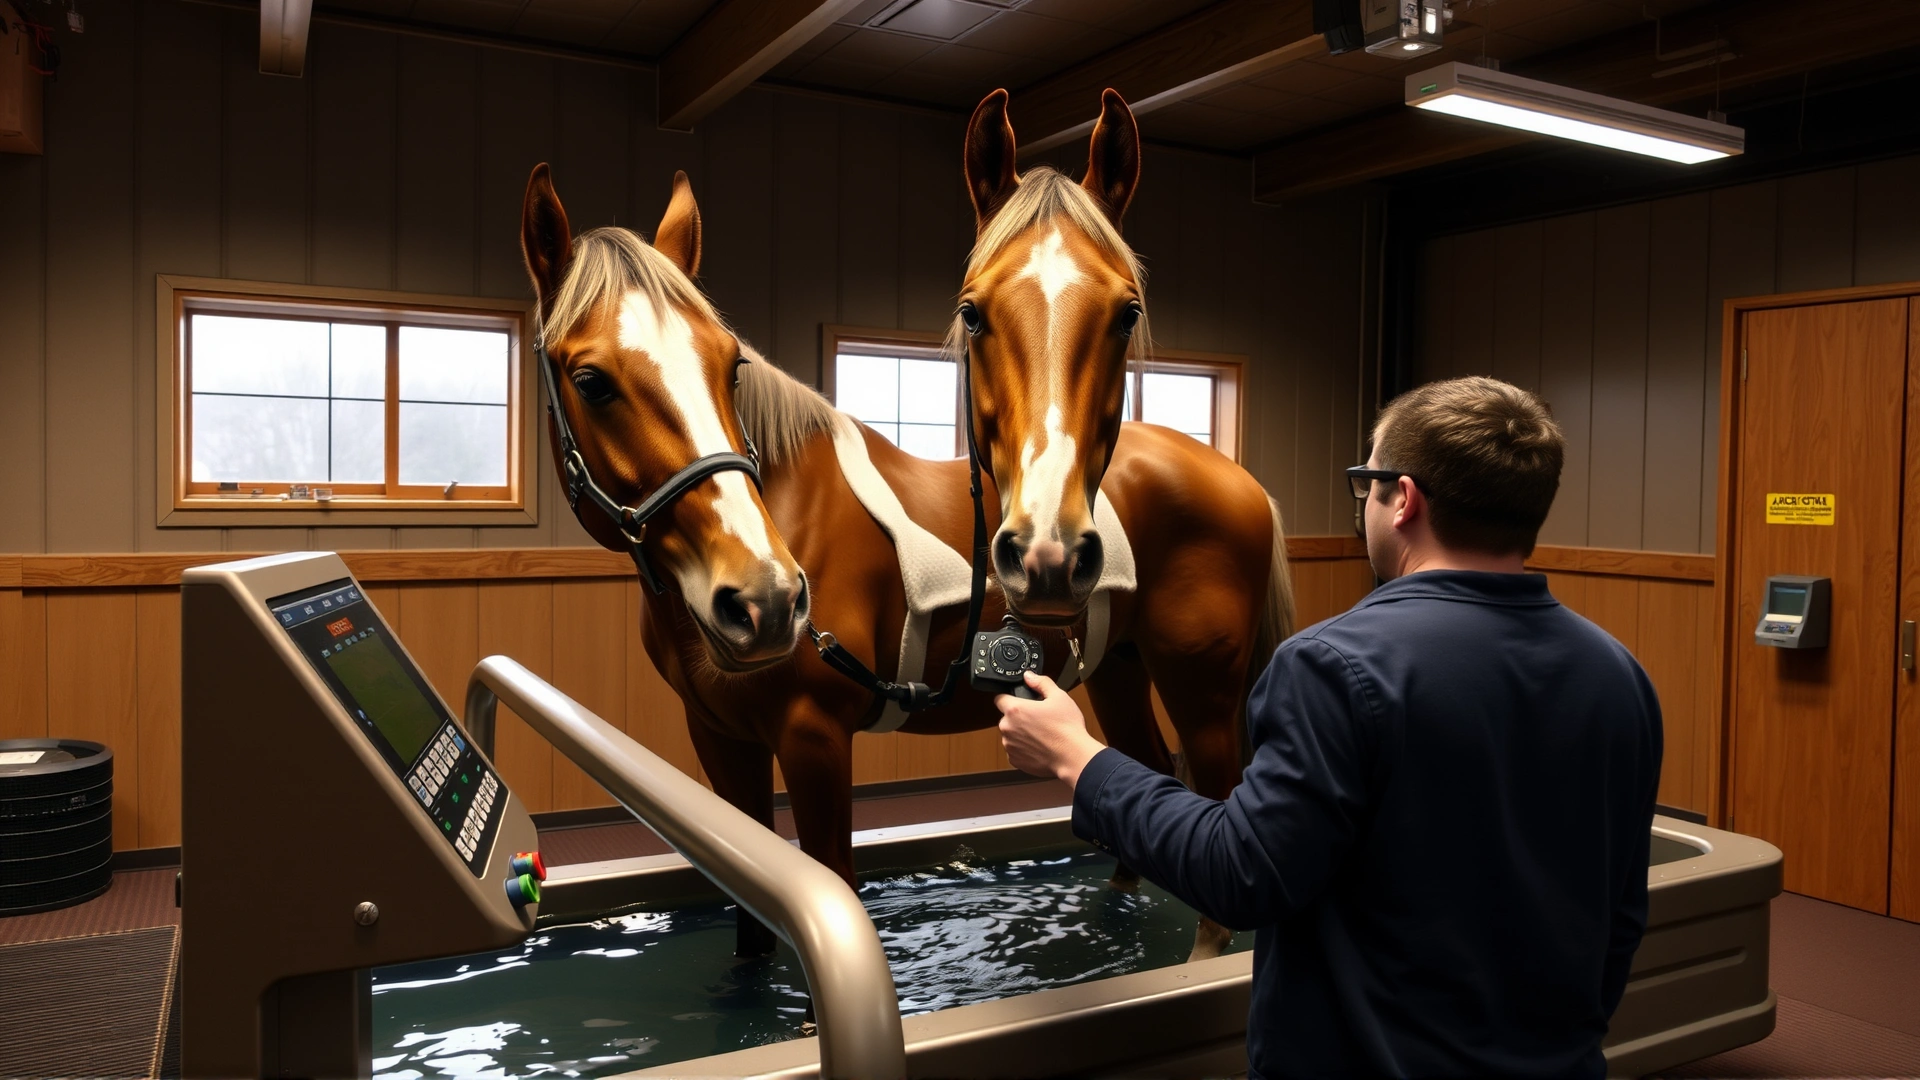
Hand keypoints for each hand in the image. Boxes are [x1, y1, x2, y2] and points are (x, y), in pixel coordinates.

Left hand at [996, 671, 1104, 789]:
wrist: (1073, 756)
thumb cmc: (1067, 728)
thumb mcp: (1058, 696)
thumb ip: (1040, 683)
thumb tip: (1028, 676)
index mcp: (1015, 710)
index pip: (1000, 698)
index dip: (1010, 698)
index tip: (1021, 702)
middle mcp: (1007, 728)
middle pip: (1006, 718)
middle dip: (1019, 718)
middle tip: (1038, 720)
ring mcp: (1009, 746)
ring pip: (1011, 735)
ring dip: (1020, 734)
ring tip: (1041, 735)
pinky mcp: (1015, 760)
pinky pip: (1015, 750)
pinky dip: (1024, 749)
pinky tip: (1040, 747)